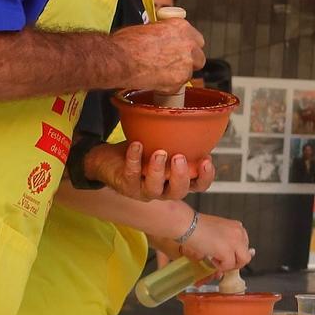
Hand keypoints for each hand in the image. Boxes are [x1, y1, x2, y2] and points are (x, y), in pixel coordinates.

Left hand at [84, 140, 214, 201]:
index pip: (197, 186)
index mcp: (176, 181)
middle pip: (178, 192)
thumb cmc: (141, 153)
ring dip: (157, 170)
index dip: (205, 177)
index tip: (206, 160)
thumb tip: (198, 121)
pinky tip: (136, 145)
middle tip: (179, 157)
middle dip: (180, 176)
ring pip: (154, 189)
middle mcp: (163, 190)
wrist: (109, 161)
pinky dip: (134, 159)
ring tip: (158, 152)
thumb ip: (178, 142)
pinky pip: (131, 174)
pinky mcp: (126, 186)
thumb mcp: (163, 145)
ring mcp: (144, 191)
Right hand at [110, 16, 204, 89]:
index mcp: (181, 27)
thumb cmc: (126, 42)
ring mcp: (185, 64)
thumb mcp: (148, 28)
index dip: (187, 45)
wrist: (118, 59)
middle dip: (188, 60)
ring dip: (178, 73)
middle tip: (173, 63)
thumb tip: (163, 38)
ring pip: (189, 72)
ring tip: (160, 73)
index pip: (196, 39)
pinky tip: (155, 81)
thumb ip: (164, 33)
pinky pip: (178, 86)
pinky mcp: (178, 81)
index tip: (180, 49)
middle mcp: (188, 45)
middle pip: (198, 56)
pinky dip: (168, 86)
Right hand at [177, 212, 253, 272]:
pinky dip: (220, 266)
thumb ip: (225, 239)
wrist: (187, 225)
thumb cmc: (196, 226)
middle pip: (246, 254)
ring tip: (217, 261)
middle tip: (223, 263)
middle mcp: (239, 233)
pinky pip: (229, 266)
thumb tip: (228, 253)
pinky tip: (211, 259)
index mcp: (237, 227)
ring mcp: (235, 242)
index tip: (228, 257)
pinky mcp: (227, 251)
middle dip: (235, 261)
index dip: (235, 253)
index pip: (244, 245)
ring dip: (230, 265)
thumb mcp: (216, 230)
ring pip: (242, 261)